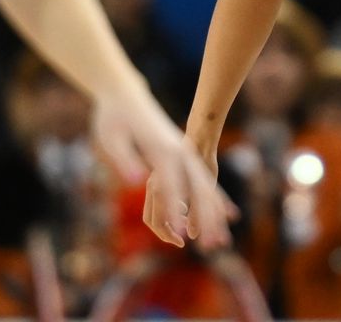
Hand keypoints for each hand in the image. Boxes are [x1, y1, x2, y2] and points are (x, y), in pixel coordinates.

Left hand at [91, 85, 233, 251]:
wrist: (125, 95)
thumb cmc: (114, 119)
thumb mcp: (112, 138)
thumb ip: (126, 159)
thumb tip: (138, 182)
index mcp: (162, 150)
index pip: (171, 187)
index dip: (175, 212)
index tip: (180, 236)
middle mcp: (180, 152)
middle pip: (199, 189)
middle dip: (207, 219)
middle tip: (214, 245)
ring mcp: (185, 153)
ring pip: (207, 187)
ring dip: (216, 214)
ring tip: (223, 239)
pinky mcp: (184, 155)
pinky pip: (205, 181)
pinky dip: (217, 199)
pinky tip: (228, 214)